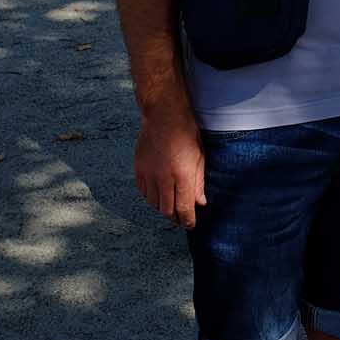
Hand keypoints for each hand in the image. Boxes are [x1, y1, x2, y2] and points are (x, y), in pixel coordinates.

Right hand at [133, 105, 205, 227]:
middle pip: (167, 210)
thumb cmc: (186, 132)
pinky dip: (151, 197)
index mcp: (182, 175)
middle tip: (181, 218)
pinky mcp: (139, 169)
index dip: (188, 221)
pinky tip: (159, 194)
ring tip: (171, 206)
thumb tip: (200, 203)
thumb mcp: (200, 156)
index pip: (184, 209)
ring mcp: (149, 174)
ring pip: (154, 203)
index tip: (191, 225)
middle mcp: (164, 178)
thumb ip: (199, 182)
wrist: (163, 114)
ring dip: (163, 208)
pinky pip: (143, 192)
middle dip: (175, 218)